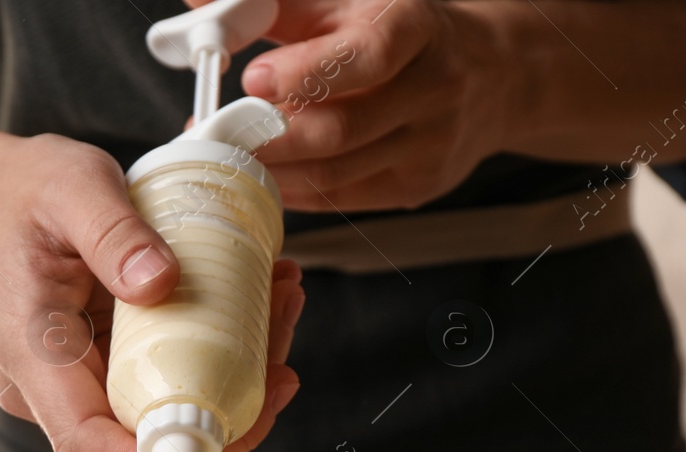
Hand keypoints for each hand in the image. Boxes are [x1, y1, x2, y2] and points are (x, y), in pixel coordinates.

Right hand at [0, 96, 304, 451]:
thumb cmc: (21, 191)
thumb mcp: (71, 188)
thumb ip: (113, 234)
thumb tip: (163, 284)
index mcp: (32, 351)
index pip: (86, 441)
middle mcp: (53, 385)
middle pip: (142, 436)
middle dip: (226, 416)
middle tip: (286, 369)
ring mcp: (81, 382)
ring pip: (166, 410)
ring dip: (236, 381)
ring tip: (282, 312)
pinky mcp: (107, 369)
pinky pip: (168, 380)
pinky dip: (219, 355)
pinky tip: (260, 307)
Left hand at [216, 0, 510, 212]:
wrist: (488, 75)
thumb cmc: (397, 32)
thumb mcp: (345, 1)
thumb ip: (274, 4)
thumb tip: (198, 2)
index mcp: (415, 27)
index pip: (366, 56)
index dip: (307, 73)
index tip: (253, 79)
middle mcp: (433, 88)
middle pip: (343, 128)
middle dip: (270, 137)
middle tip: (217, 134)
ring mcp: (430, 145)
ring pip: (338, 172)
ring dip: (274, 170)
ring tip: (229, 157)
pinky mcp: (419, 186)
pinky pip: (343, 197)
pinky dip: (295, 190)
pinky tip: (265, 175)